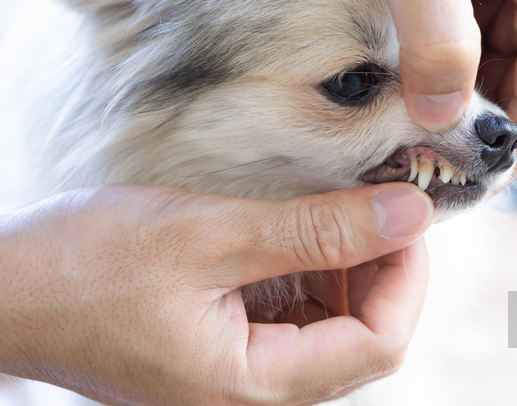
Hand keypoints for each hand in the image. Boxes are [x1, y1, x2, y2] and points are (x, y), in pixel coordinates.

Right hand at [0, 183, 432, 404]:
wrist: (11, 289)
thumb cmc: (86, 267)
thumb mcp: (210, 237)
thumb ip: (317, 230)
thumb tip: (408, 212)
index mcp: (253, 386)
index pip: (379, 342)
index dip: (408, 274)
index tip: (408, 211)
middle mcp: (256, 393)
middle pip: (364, 335)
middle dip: (382, 265)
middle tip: (377, 199)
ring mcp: (244, 373)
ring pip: (335, 323)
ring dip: (348, 264)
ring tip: (336, 208)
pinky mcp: (231, 347)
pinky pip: (299, 316)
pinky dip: (313, 270)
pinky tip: (301, 231)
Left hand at [333, 0, 516, 172]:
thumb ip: (435, 40)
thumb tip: (445, 119)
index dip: (499, 150)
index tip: (450, 182)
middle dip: (472, 122)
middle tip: (415, 156)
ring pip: (502, 71)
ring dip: (457, 98)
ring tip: (403, 119)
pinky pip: (484, 45)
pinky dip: (448, 69)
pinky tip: (409, 78)